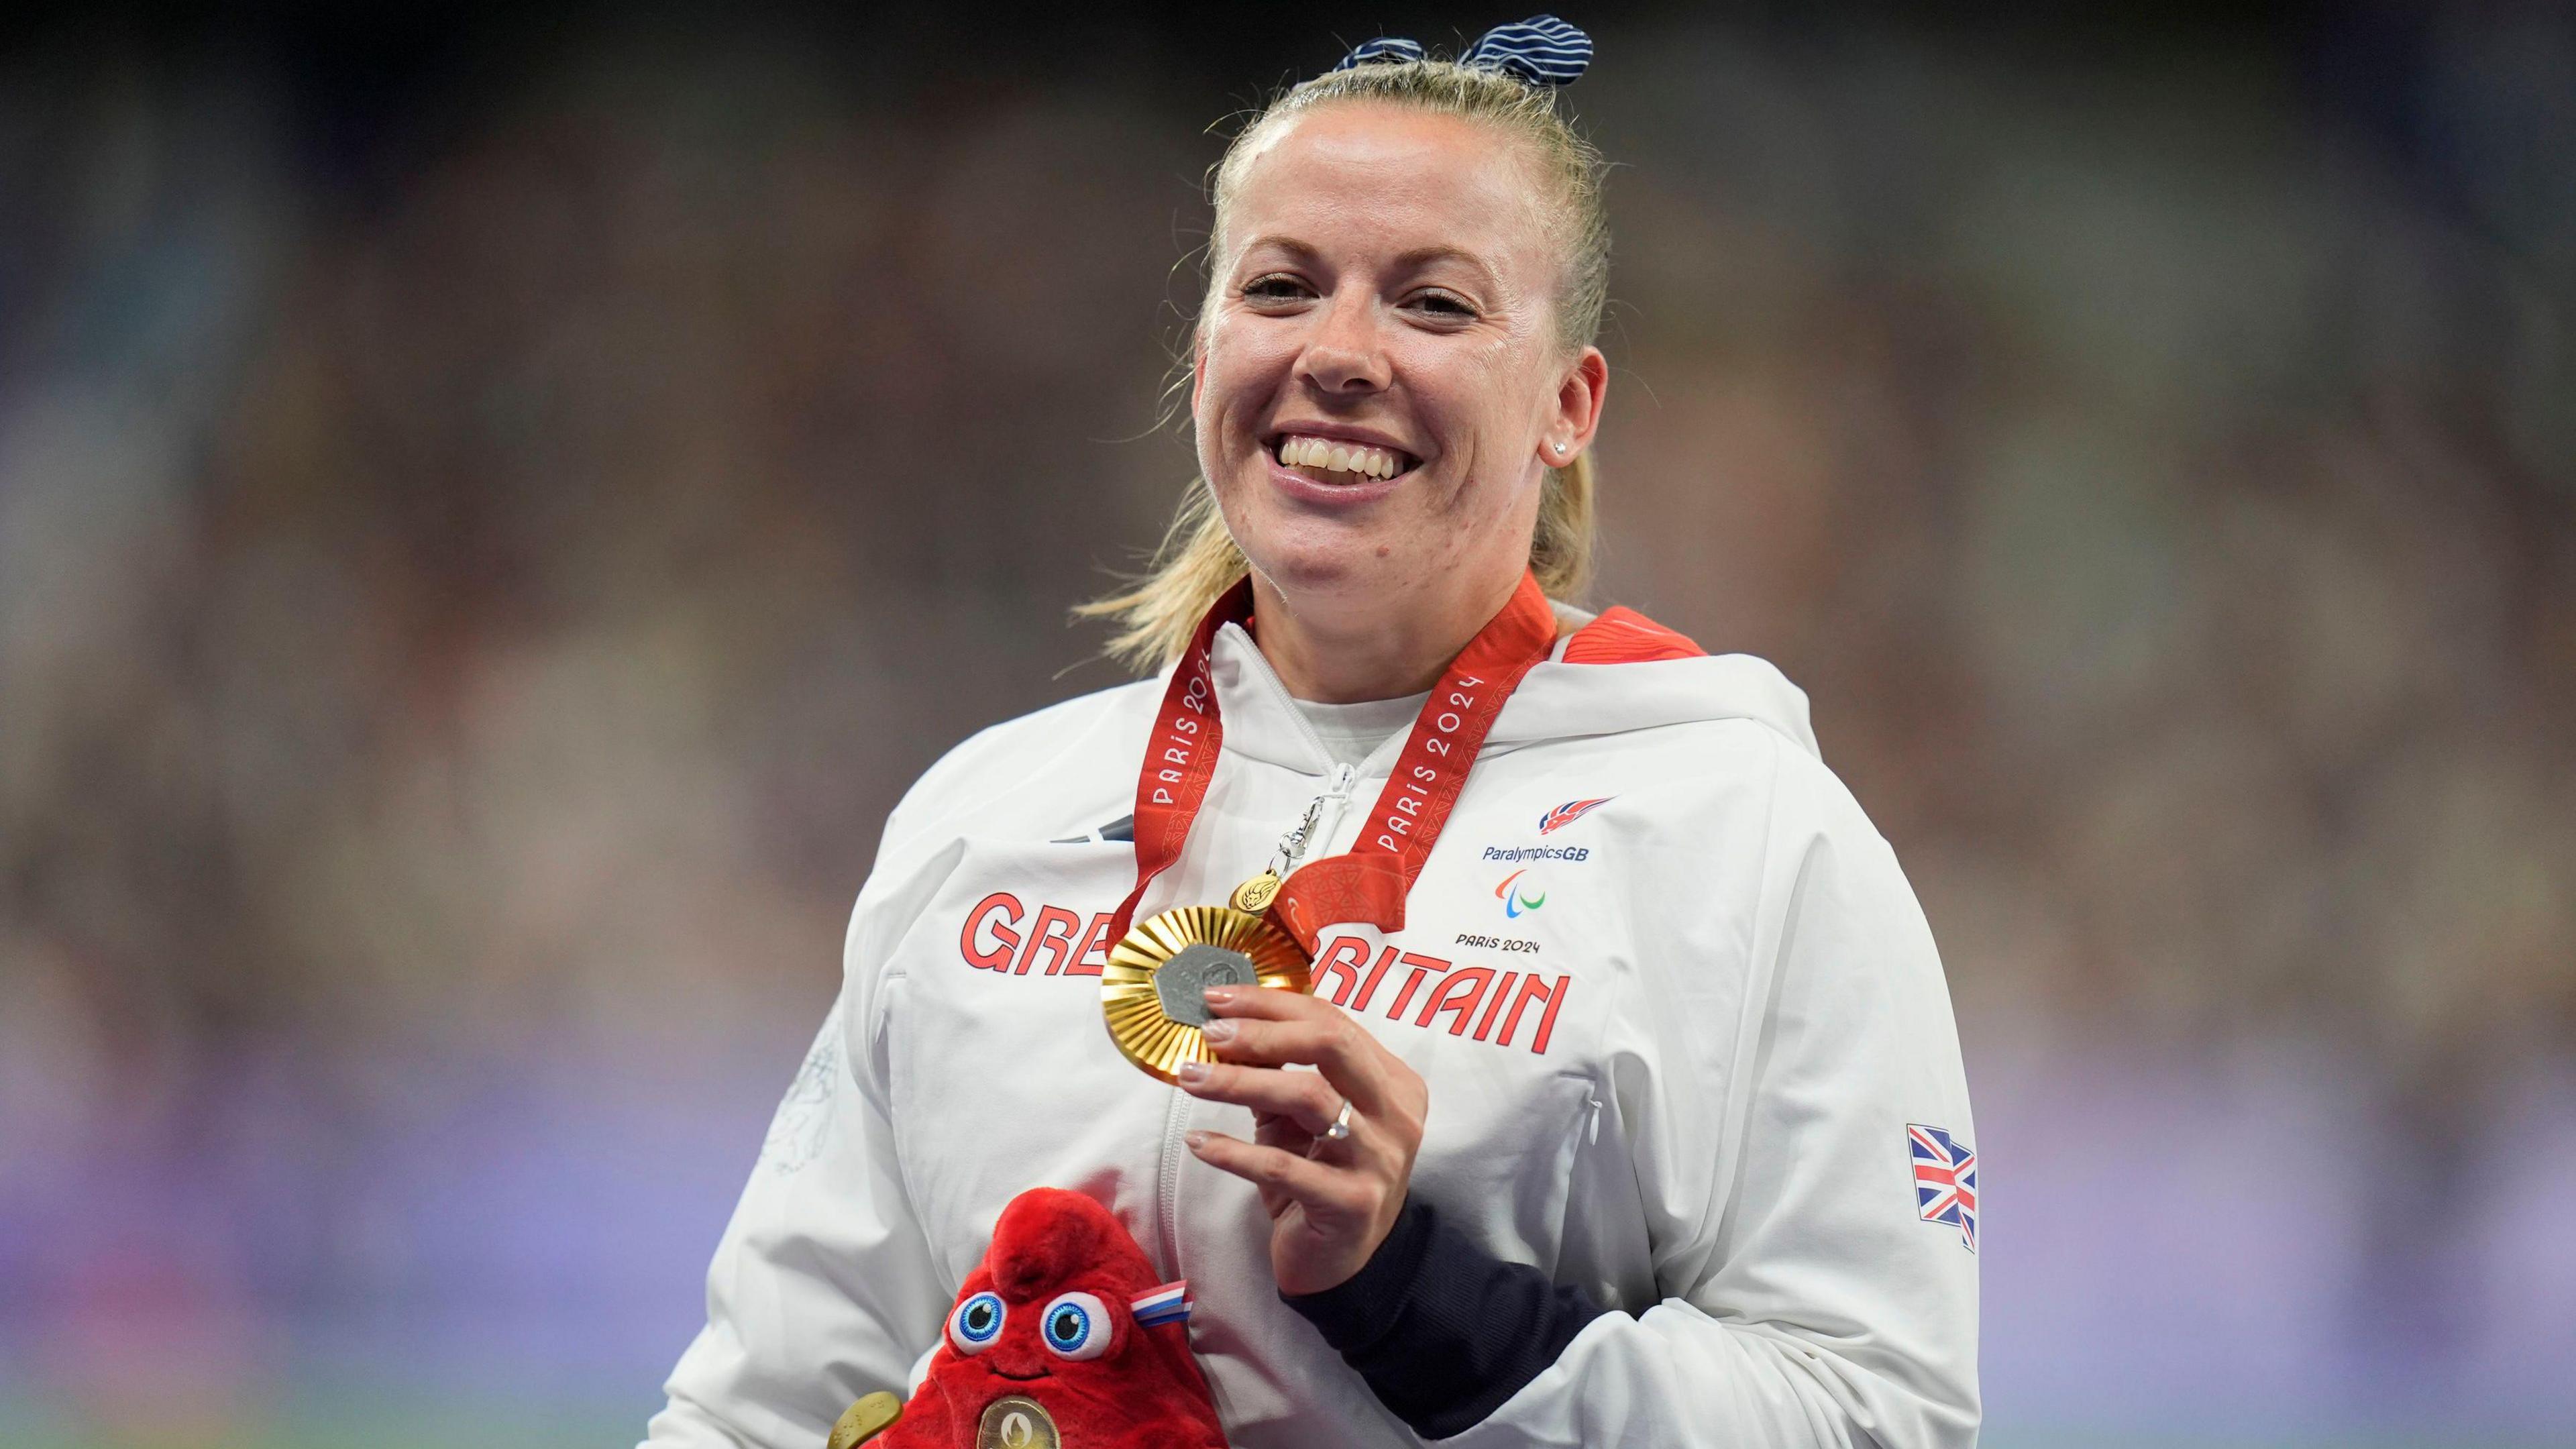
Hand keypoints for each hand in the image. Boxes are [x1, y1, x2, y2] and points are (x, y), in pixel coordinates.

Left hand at [1177, 985, 1427, 1296]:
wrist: (1340, 1263)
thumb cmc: (1317, 1176)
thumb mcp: (1299, 1118)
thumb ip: (1276, 1074)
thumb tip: (1222, 1027)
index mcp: (1390, 1080)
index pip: (1332, 1021)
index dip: (1271, 1005)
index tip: (1217, 1000)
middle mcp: (1395, 1113)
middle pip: (1332, 1045)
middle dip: (1264, 1031)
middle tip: (1210, 1033)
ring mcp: (1380, 1158)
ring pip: (1310, 1097)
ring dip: (1241, 1083)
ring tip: (1191, 1079)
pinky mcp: (1353, 1203)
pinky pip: (1285, 1167)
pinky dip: (1236, 1151)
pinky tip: (1199, 1142)